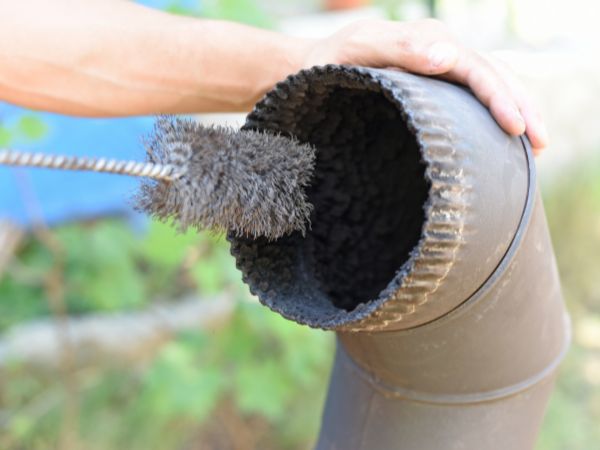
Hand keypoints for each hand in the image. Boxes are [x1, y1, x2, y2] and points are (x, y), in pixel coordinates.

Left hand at [304, 19, 547, 154]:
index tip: (516, 128)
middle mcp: (440, 49)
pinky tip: (504, 138)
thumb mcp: (354, 51)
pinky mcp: (436, 84)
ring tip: (537, 146)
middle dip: (522, 107)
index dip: (500, 97)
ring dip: (517, 110)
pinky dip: (494, 113)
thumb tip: (448, 56)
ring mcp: (440, 66)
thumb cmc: (328, 63)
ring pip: (491, 83)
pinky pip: (473, 94)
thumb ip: (397, 49)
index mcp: (427, 41)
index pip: (475, 68)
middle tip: (541, 144)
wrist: (313, 65)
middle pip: (494, 74)